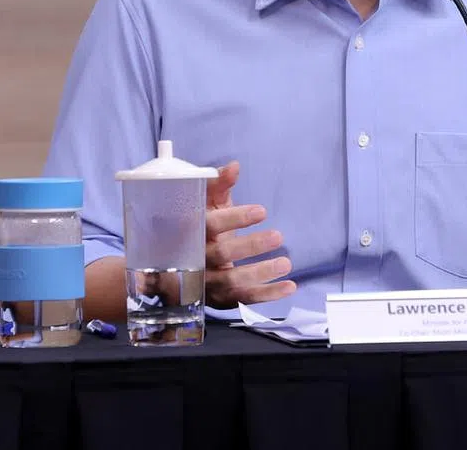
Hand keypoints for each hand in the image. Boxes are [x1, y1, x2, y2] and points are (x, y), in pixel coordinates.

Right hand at [205, 161, 296, 307]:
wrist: (177, 262)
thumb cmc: (200, 223)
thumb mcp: (206, 202)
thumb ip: (219, 184)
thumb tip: (234, 167)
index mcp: (191, 230)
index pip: (210, 225)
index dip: (235, 219)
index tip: (262, 211)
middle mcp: (195, 258)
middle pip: (221, 254)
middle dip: (251, 246)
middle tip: (278, 236)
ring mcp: (206, 282)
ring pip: (232, 281)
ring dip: (261, 274)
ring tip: (286, 263)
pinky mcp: (218, 299)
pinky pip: (243, 300)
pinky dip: (267, 296)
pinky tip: (289, 286)